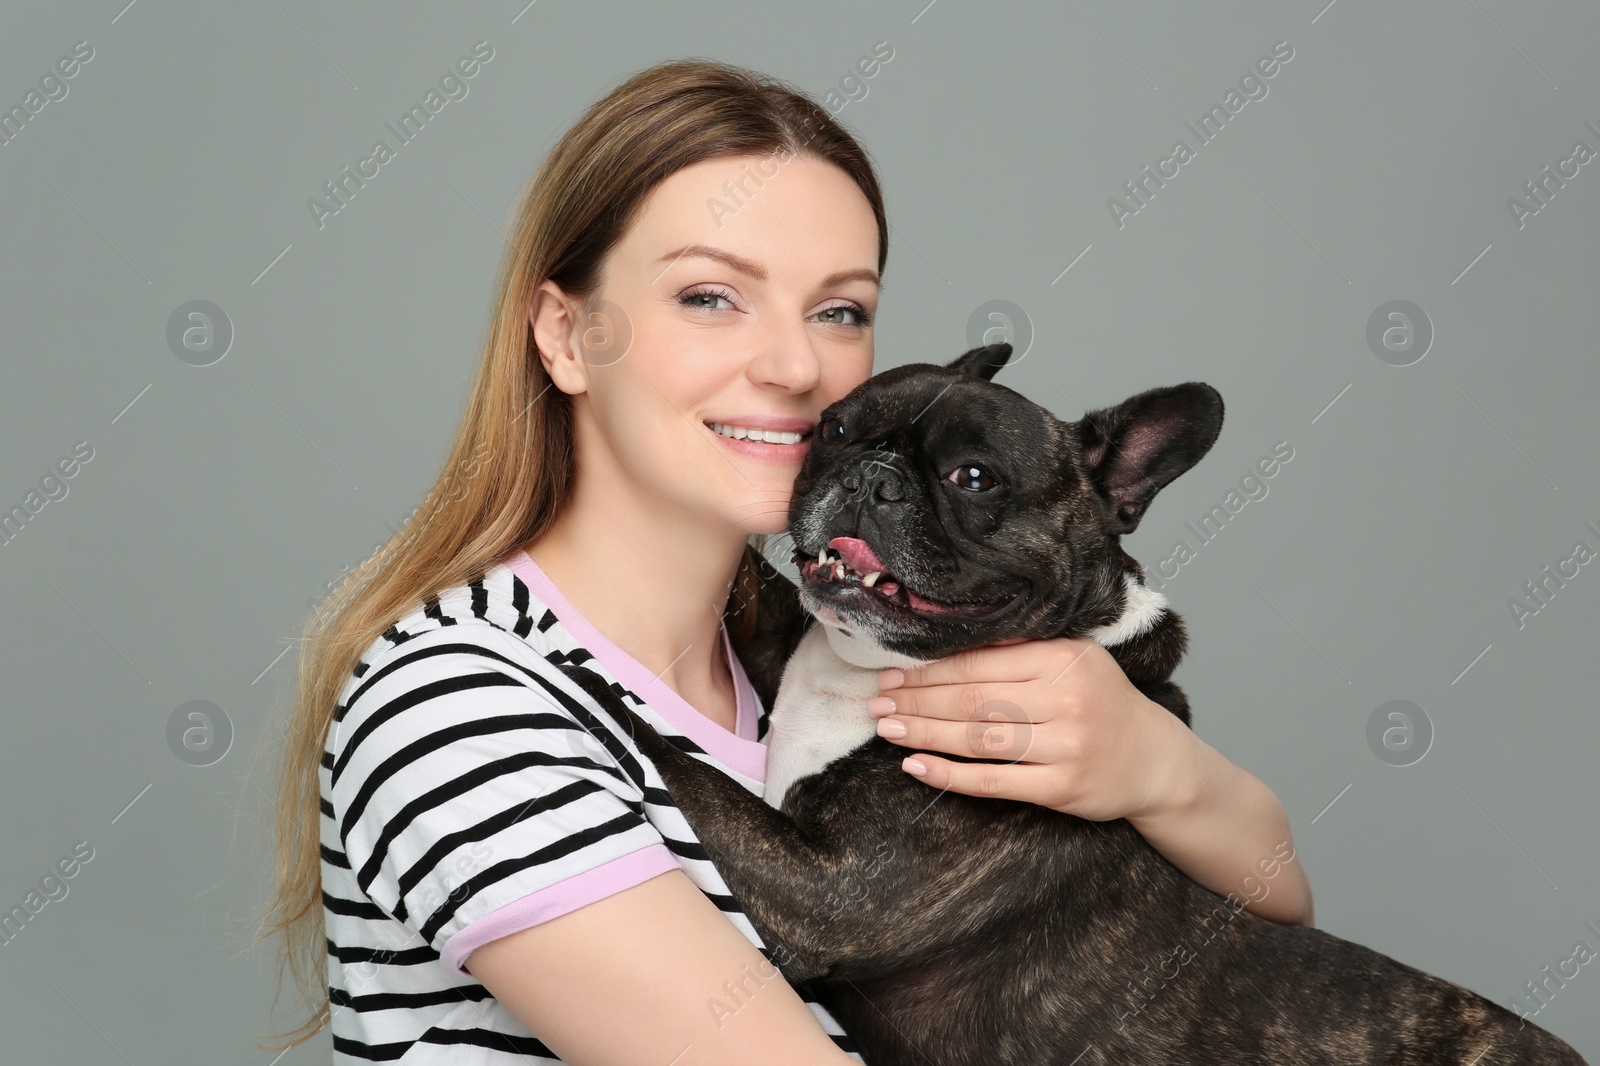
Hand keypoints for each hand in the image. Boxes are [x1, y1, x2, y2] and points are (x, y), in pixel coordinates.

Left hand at [869, 636, 1197, 822]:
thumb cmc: (1102, 702)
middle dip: (917, 701)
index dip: (928, 672)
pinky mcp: (1062, 789)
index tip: (892, 675)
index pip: (979, 664)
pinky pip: (993, 782)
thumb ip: (1020, 650)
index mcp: (1064, 659)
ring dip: (924, 733)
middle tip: (878, 702)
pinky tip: (916, 766)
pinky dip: (949, 776)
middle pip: (972, 701)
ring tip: (888, 728)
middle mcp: (1067, 700)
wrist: (1154, 760)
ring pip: (977, 740)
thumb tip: (947, 645)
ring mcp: (1065, 747)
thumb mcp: (1074, 659)